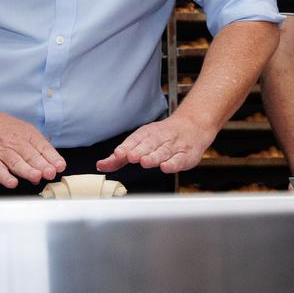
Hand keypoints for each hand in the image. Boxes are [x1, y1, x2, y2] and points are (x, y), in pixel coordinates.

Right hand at [0, 110, 65, 188]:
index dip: (52, 157)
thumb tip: (47, 170)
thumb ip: (37, 152)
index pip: (42, 147)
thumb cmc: (5, 130)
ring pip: (15, 161)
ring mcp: (1, 151)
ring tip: (36, 177)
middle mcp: (15, 142)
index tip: (60, 166)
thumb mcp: (24, 133)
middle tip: (50, 173)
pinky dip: (4, 176)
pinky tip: (12, 182)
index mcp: (27, 135)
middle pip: (30, 155)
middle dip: (42, 165)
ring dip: (27, 170)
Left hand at [97, 113, 216, 173]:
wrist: (192, 126)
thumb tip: (101, 165)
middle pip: (148, 145)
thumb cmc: (162, 137)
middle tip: (130, 156)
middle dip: (139, 151)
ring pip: (163, 151)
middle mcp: (159, 139)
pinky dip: (173, 163)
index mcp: (146, 135)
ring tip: (145, 161)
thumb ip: (120, 157)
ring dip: (154, 156)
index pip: (134, 141)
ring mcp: (173, 146)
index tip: (118, 154)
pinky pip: (179, 159)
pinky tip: (166, 166)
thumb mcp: (139, 143)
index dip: (126, 147)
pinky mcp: (186, 155)